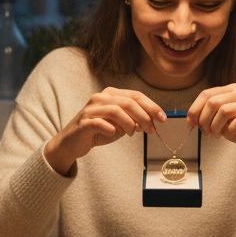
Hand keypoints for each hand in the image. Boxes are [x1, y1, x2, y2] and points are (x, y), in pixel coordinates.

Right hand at [43, 87, 165, 174]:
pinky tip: (115, 134)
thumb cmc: (98, 131)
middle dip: (144, 116)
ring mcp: (91, 109)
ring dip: (130, 123)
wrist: (72, 142)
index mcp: (111, 93)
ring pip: (116, 110)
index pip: (136, 96)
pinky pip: (100, 123)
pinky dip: (111, 129)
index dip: (152, 106)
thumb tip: (152, 121)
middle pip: (128, 102)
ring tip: (133, 133)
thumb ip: (134, 119)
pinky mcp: (83, 122)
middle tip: (152, 130)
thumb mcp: (120, 124)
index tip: (163, 119)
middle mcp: (100, 97)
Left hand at [187, 84, 235, 171]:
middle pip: (213, 101)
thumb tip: (190, 119)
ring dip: (215, 126)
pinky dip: (230, 130)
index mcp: (232, 89)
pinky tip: (231, 134)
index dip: (194, 109)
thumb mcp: (221, 119)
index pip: (206, 93)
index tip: (190, 123)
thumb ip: (208, 114)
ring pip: (224, 111)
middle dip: (204, 119)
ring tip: (216, 135)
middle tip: (205, 132)